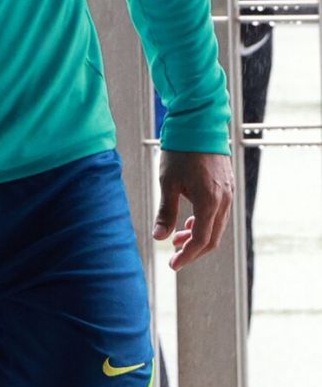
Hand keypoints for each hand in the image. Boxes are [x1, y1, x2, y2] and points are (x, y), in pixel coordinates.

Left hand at [153, 151, 233, 270]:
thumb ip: (166, 213)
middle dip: (193, 251)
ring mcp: (227, 193)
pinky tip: (189, 221)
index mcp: (210, 202)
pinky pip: (219, 213)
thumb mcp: (168, 183)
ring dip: (198, 236)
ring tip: (178, 238)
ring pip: (216, 226)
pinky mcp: (226, 185)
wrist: (199, 122)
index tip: (173, 264)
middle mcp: (223, 200)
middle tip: (174, 256)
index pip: (201, 240)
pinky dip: (205, 222)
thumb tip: (159, 238)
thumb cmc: (181, 151)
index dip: (187, 256)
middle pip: (212, 238)